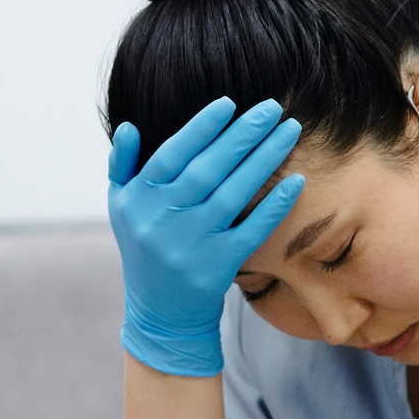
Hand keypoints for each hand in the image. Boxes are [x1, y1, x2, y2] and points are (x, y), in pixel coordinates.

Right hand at [107, 97, 303, 376]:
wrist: (161, 314)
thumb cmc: (144, 250)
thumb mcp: (122, 208)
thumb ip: (122, 166)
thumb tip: (128, 127)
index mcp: (139, 200)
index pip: (172, 155)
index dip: (201, 128)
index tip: (230, 104)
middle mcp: (163, 221)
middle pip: (208, 169)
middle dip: (242, 135)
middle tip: (272, 108)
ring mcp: (192, 246)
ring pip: (232, 194)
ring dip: (264, 159)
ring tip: (289, 131)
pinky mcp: (218, 266)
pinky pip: (251, 230)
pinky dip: (274, 206)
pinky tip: (296, 181)